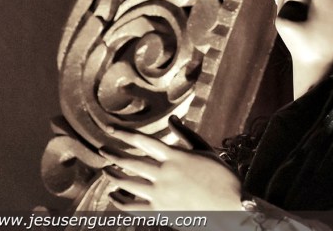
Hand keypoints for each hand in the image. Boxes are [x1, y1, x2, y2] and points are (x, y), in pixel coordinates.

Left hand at [100, 116, 243, 211]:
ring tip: (105, 170)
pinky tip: (114, 195)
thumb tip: (171, 119)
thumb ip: (185, 135)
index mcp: (176, 156)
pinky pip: (132, 206)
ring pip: (128, 183)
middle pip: (130, 161)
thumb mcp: (205, 151)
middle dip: (113, 154)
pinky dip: (120, 201)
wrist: (231, 206)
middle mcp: (165, 174)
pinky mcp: (160, 211)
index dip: (124, 133)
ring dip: (113, 176)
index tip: (110, 129)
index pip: (143, 141)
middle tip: (101, 149)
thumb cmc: (222, 176)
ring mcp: (160, 194)